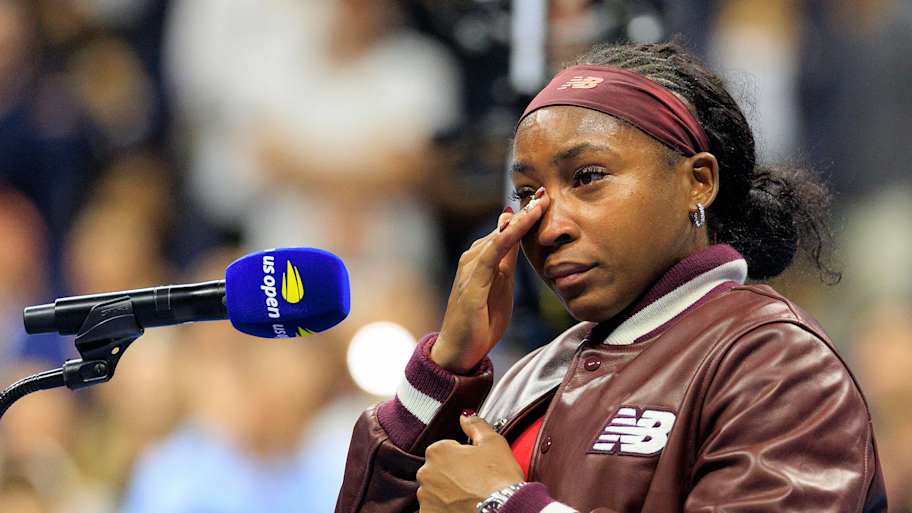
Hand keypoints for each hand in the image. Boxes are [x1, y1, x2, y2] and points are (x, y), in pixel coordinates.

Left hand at [417, 414, 525, 512]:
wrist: (503, 509)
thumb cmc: (498, 479)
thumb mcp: (493, 442)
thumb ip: (475, 425)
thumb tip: (465, 417)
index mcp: (437, 452)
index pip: (445, 450)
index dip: (462, 457)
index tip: (475, 466)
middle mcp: (426, 474)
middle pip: (438, 471)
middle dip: (452, 476)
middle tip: (474, 483)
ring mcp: (426, 498)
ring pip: (435, 492)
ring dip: (447, 494)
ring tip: (470, 498)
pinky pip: (434, 510)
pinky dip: (445, 510)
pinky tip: (462, 509)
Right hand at [433, 188, 549, 372]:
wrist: (460, 350)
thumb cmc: (481, 320)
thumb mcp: (501, 286)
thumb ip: (507, 262)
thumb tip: (515, 236)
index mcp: (484, 259)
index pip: (507, 232)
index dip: (525, 215)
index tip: (544, 198)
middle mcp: (474, 258)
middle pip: (503, 229)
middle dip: (525, 211)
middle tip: (545, 192)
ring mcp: (470, 269)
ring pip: (498, 237)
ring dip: (519, 221)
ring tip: (538, 205)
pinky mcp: (471, 283)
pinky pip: (490, 255)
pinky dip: (505, 238)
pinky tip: (518, 226)